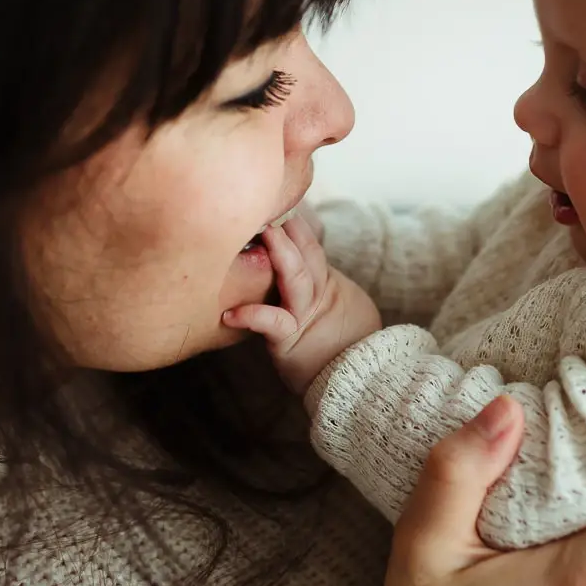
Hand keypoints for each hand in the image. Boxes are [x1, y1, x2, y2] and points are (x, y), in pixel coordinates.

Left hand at [223, 212, 379, 395]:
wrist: (354, 382)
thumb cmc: (337, 349)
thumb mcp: (336, 308)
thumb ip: (315, 285)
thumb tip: (294, 263)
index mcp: (326, 285)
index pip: (312, 247)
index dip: (297, 226)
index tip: (279, 204)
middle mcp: (319, 295)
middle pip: (308, 255)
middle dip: (290, 229)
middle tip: (270, 204)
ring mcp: (305, 315)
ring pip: (296, 279)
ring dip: (280, 255)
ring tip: (263, 232)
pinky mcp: (291, 339)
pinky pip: (273, 323)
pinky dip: (253, 316)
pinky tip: (231, 314)